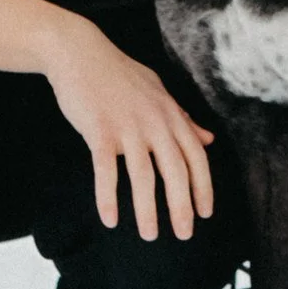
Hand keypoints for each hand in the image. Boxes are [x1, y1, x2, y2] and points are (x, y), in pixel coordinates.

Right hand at [43, 21, 215, 240]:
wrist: (80, 53)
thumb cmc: (119, 74)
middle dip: (182, 206)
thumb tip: (207, 139)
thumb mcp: (158, 91)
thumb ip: (183, 118)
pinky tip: (110, 219)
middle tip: (185, 233)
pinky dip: (108, 197)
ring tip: (151, 236)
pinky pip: (106, 171)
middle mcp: (154, 122)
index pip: (196, 157)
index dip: (203, 187)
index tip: (206, 213)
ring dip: (147, 210)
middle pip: (175, 171)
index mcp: (171, 114)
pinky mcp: (99, 131)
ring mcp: (127, 127)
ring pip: (142, 177)